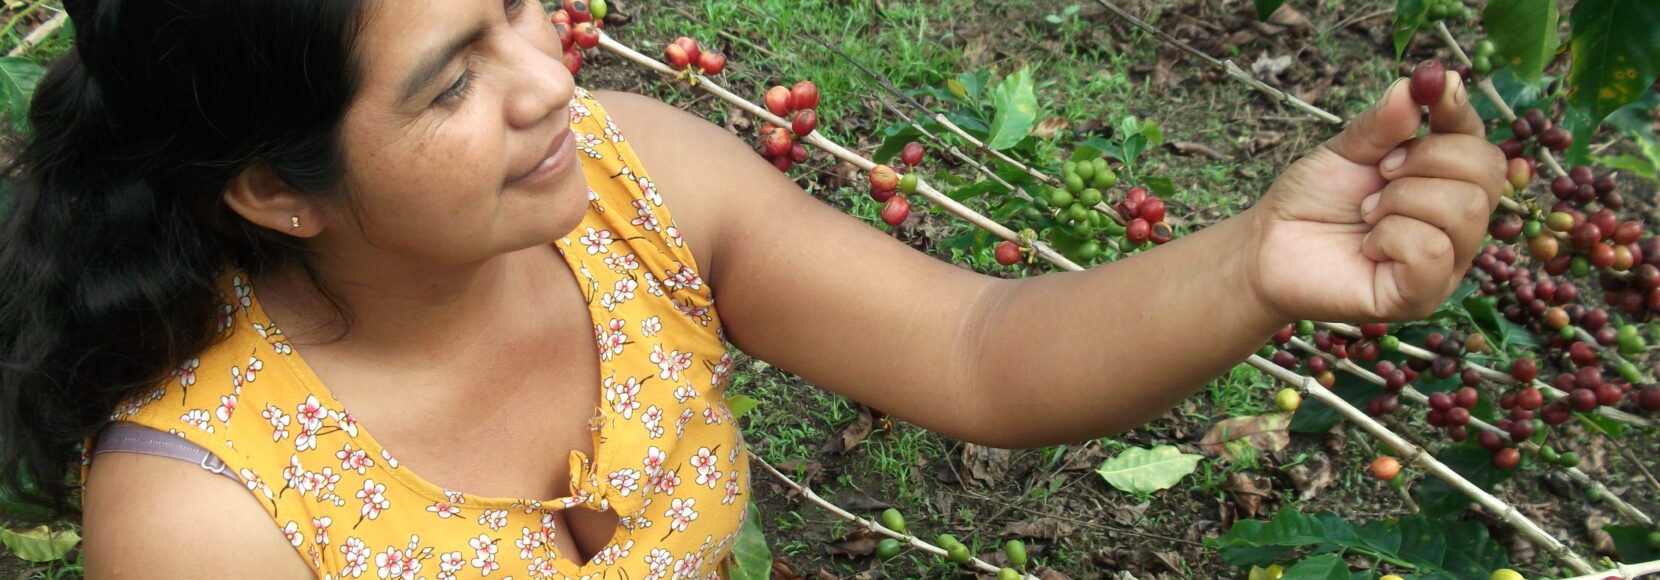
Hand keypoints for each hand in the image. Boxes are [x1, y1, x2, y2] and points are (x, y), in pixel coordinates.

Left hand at [1244, 73, 1507, 322]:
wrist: (1269, 247)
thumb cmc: (1312, 200)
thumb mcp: (1347, 150)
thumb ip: (1385, 121)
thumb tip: (1423, 82)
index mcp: (1445, 180)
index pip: (1480, 139)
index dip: (1461, 110)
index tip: (1437, 87)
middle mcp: (1457, 221)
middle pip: (1486, 170)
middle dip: (1425, 160)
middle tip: (1379, 175)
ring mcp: (1447, 261)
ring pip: (1464, 209)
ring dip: (1401, 200)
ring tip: (1367, 213)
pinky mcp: (1424, 295)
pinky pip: (1434, 251)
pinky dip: (1392, 237)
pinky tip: (1368, 247)